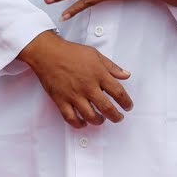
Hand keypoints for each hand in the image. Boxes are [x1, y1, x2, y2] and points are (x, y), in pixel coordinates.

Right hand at [18, 31, 132, 128]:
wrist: (48, 54)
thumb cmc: (72, 52)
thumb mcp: (96, 55)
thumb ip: (112, 67)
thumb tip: (126, 75)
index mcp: (99, 75)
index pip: (118, 93)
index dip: (126, 102)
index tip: (128, 107)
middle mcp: (88, 87)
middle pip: (107, 108)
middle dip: (116, 117)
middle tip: (119, 118)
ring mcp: (74, 95)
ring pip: (90, 116)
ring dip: (99, 121)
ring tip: (101, 120)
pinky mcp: (61, 101)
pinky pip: (71, 118)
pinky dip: (79, 124)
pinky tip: (83, 123)